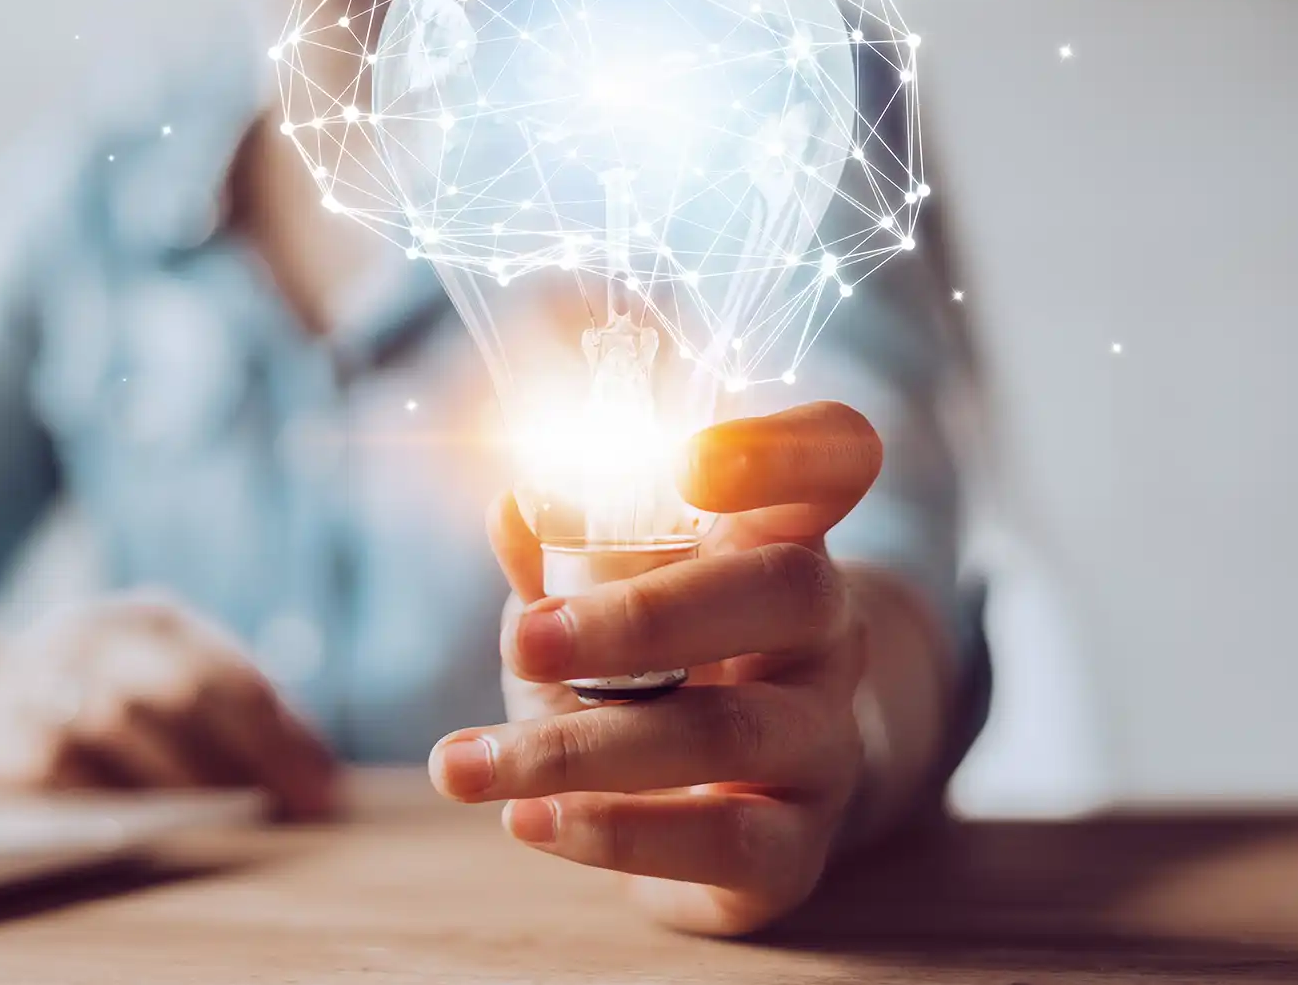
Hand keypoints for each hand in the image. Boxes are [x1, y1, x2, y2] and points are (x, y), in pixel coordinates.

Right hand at [0, 594, 338, 816]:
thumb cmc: (93, 706)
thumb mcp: (158, 684)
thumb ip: (229, 716)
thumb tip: (319, 779)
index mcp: (150, 621)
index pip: (233, 675)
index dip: (284, 739)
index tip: (324, 795)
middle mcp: (94, 636)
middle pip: (184, 688)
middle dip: (247, 759)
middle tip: (287, 815)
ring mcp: (40, 680)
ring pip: (122, 724)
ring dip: (181, 784)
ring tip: (227, 827)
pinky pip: (60, 771)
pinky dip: (106, 802)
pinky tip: (142, 831)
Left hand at [428, 401, 882, 935]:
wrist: (721, 810)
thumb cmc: (651, 672)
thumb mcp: (599, 602)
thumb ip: (559, 558)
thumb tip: (511, 509)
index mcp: (782, 536)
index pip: (833, 459)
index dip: (780, 450)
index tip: (689, 461)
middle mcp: (824, 629)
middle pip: (784, 591)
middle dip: (643, 616)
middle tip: (526, 641)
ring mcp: (824, 739)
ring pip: (729, 732)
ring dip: (579, 747)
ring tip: (464, 764)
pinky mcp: (797, 848)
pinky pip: (723, 842)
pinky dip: (612, 832)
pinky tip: (526, 819)